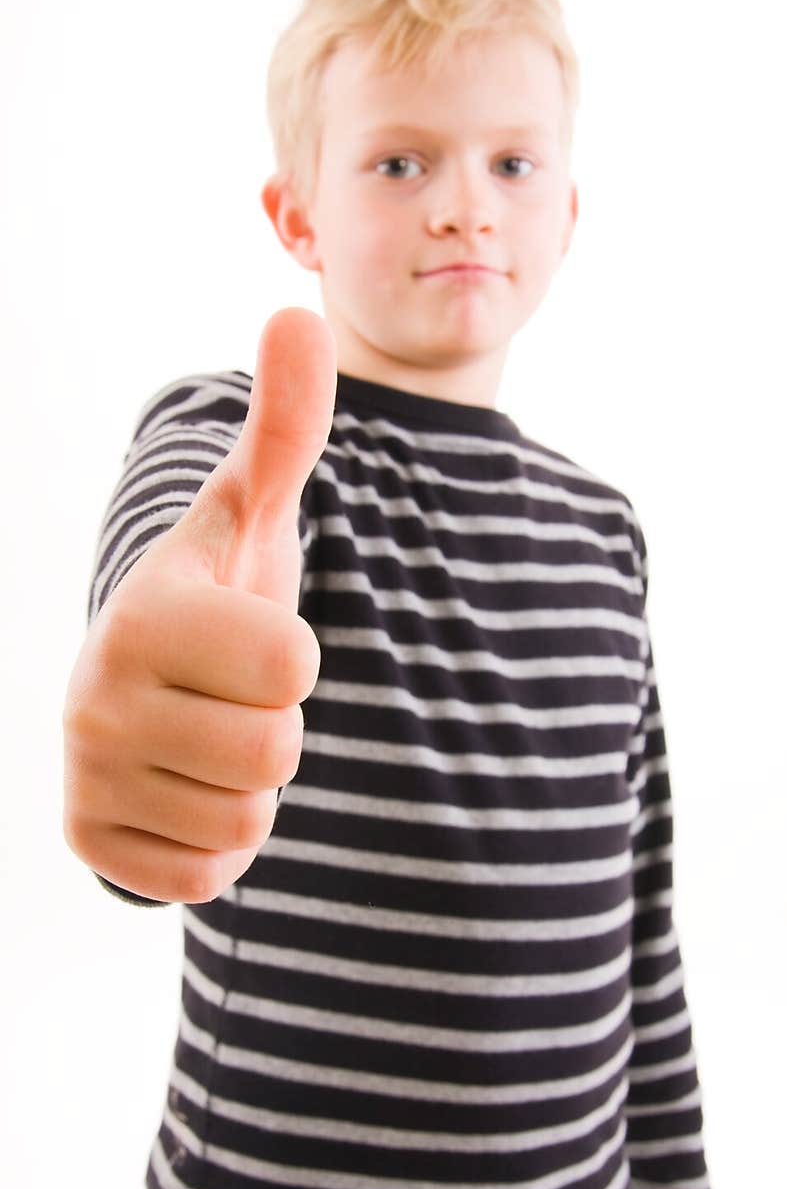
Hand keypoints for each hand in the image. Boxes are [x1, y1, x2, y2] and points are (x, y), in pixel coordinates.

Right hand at [62, 307, 337, 902]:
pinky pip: (211, 875)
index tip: (253, 637)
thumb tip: (298, 313)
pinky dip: (216, 840)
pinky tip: (186, 786)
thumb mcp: (250, 515)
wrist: (140, 682)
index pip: (292, 669)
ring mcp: (87, 774)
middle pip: (275, 751)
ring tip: (209, 736)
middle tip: (230, 696)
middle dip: (274, 728)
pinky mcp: (92, 841)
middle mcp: (97, 697)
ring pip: (247, 822)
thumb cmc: (215, 594)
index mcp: (145, 613)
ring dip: (248, 785)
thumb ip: (284, 430)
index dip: (295, 656)